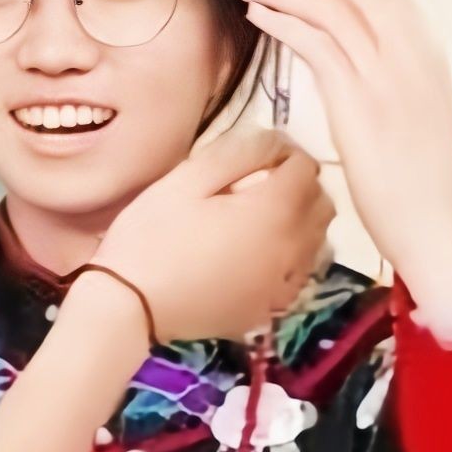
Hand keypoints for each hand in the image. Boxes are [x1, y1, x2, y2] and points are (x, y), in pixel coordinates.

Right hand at [92, 127, 333, 342]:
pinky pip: (299, 277)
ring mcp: (283, 285)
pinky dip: (291, 260)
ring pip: (317, 242)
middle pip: (322, 205)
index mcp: (274, 211)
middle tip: (262, 182)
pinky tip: (261, 258)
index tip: (258, 154)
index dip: (286, 153)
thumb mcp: (186, 179)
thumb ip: (238, 151)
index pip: (307, 168)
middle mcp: (293, 249)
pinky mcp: (268, 310)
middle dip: (301, 186)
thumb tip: (275, 141)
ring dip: (301, 222)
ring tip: (262, 219)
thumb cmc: (152, 236)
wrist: (129, 307)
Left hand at [234, 0, 451, 310]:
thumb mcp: (416, 120)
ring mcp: (387, 78)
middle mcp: (412, 59)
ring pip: (333, 10)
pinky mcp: (359, 102)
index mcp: (428, 59)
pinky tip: (260, 18)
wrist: (438, 228)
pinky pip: (317, 45)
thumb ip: (393, 85)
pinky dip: (284, 23)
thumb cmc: (423, 186)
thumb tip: (358, 66)